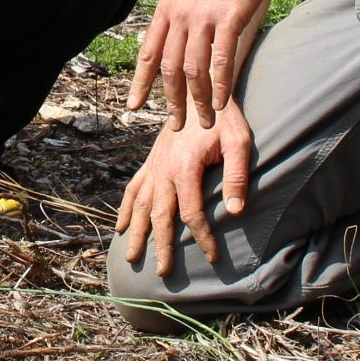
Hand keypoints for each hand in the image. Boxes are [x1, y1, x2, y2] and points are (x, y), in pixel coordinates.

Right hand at [115, 108, 248, 278]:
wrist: (200, 88)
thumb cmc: (224, 117)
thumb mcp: (239, 142)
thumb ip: (238, 176)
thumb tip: (236, 212)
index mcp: (185, 168)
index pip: (192, 213)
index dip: (203, 238)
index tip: (213, 257)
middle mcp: (164, 170)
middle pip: (159, 216)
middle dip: (161, 246)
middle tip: (161, 272)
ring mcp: (154, 166)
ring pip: (139, 206)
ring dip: (135, 232)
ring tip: (132, 256)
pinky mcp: (151, 162)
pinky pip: (133, 188)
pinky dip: (124, 208)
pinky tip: (119, 226)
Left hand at [128, 0, 286, 127]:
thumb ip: (183, 13)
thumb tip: (180, 39)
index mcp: (167, 7)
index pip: (148, 52)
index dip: (141, 82)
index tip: (134, 105)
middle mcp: (180, 14)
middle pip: (169, 68)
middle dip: (172, 101)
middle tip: (177, 124)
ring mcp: (204, 16)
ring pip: (193, 69)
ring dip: (198, 100)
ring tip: (204, 121)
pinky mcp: (230, 17)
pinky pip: (221, 59)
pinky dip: (220, 85)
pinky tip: (223, 102)